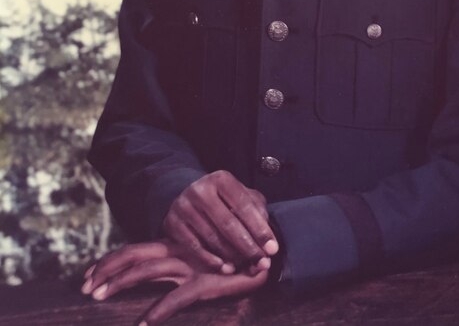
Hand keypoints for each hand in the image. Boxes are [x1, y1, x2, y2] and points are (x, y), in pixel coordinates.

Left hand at [81, 240, 268, 324]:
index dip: (109, 261)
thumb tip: (159, 274)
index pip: (136, 250)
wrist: (269, 254)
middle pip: (134, 255)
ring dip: (119, 283)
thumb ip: (184, 262)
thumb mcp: (204, 259)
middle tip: (82, 287)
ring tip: (97, 296)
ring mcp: (192, 266)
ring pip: (147, 270)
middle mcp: (180, 252)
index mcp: (177, 246)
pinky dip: (157, 312)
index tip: (87, 275)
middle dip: (105, 270)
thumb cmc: (236, 257)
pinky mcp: (206, 282)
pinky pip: (177, 299)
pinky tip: (143, 325)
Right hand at [163, 170, 278, 270]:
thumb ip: (257, 212)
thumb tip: (269, 242)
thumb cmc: (222, 199)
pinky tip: (224, 267)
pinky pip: (194, 246)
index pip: (244, 205)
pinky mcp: (172, 222)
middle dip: (248, 246)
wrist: (186, 196)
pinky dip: (210, 259)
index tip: (272, 249)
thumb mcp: (241, 196)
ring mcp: (184, 206)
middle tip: (261, 263)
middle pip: (228, 223)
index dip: (259, 229)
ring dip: (231, 255)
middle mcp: (200, 189)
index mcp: (221, 179)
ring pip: (211, 237)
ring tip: (245, 266)